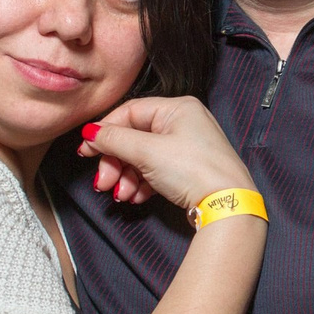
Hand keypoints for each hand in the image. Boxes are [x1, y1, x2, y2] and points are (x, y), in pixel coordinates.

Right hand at [78, 96, 251, 212]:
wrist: (227, 205)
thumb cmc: (194, 171)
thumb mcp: (147, 152)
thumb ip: (114, 140)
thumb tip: (90, 133)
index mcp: (177, 108)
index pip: (129, 112)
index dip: (105, 131)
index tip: (86, 150)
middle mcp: (184, 123)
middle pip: (135, 138)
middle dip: (116, 162)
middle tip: (103, 181)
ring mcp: (187, 147)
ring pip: (144, 157)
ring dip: (127, 177)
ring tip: (121, 195)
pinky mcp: (188, 169)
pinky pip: (157, 171)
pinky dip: (143, 184)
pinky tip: (136, 197)